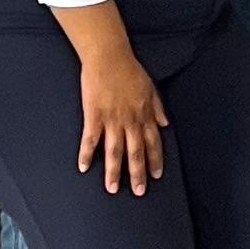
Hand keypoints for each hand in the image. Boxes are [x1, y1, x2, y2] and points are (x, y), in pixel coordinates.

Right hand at [76, 40, 168, 193]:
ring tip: (113, 189)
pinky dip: (86, 154)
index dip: (155, 160)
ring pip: (115, 151)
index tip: (157, 176)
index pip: (153, 142)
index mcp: (145, 114)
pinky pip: (90, 140)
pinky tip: (83, 168)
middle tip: (139, 191)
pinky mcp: (94, 116)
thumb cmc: (130, 70)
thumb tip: (166, 123)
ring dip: (114, 171)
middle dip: (138, 173)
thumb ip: (158, 107)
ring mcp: (112, 120)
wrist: (109, 57)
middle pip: (136, 152)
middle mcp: (130, 120)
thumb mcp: (151, 87)